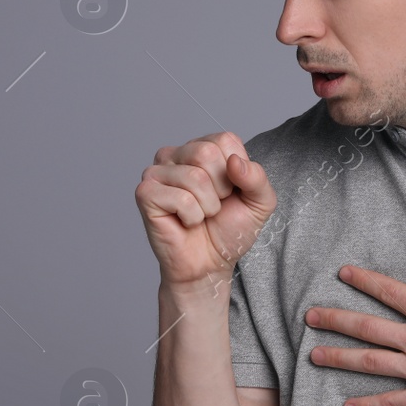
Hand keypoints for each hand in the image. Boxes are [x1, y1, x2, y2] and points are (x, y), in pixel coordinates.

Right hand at [135, 131, 276, 293]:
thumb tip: (234, 161)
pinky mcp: (146, 193)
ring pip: (194, 177)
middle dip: (220, 189)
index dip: (237, 172)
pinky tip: (184, 222)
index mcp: (203, 147)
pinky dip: (191, 216)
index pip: (225, 140)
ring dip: (207, 207)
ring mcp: (157, 172)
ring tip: (200, 216)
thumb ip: (258, 178)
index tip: (230, 192)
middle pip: (206, 153)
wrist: (209, 264)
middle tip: (213, 205)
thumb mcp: (260, 203)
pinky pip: (180, 198)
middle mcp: (177, 154)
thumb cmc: (229, 231)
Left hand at [305, 211, 405, 405]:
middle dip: (337, 320)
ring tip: (314, 356)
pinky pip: (389, 402)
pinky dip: (368, 405)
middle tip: (309, 317)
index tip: (343, 273)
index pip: (392, 292)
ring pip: (370, 362)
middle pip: (369, 328)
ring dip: (340, 358)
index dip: (367, 281)